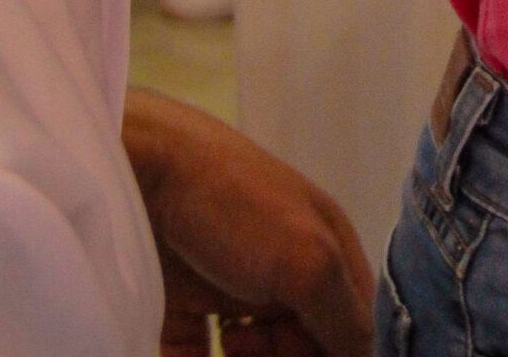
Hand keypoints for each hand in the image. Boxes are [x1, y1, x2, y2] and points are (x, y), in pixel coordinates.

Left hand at [123, 90, 371, 356]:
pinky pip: (198, 355)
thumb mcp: (307, 258)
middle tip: (250, 342)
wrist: (139, 170)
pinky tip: (194, 351)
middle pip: (302, 344)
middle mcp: (284, 273)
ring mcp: (233, 289)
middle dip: (283, 355)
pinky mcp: (185, 307)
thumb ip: (345, 316)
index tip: (300, 346)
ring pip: (254, 354)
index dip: (336, 349)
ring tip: (226, 343)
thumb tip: (368, 356)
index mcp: (326, 251)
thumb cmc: (235, 207)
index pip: (353, 325)